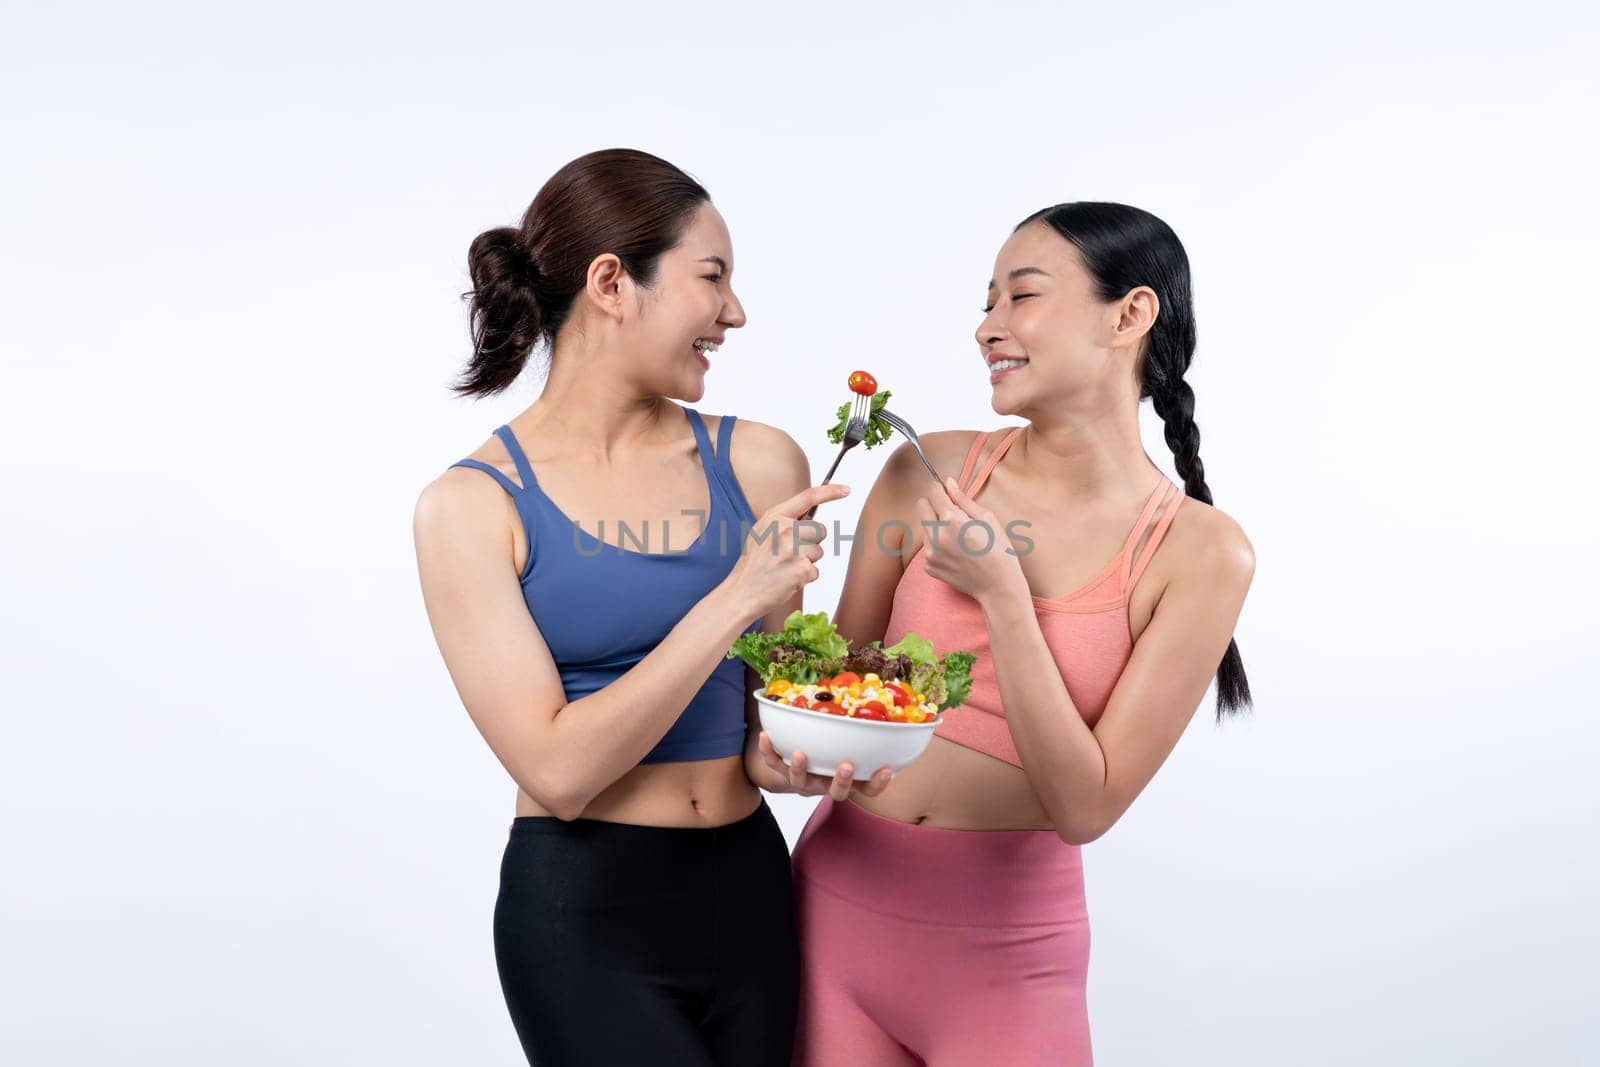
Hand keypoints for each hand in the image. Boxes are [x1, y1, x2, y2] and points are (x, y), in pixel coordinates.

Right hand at [723, 483, 850, 617]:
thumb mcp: (762, 533)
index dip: (831, 491)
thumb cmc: (753, 565)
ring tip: (785, 568)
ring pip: (820, 552)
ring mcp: (793, 549)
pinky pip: (815, 571)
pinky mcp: (801, 568)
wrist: (741, 592)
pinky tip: (787, 579)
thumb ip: (783, 523)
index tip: (847, 489)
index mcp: (774, 517)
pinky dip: (805, 578)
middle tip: (790, 554)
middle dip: (812, 543)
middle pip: (821, 530)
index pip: (808, 497)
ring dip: (807, 562)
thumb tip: (809, 521)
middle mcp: (784, 529)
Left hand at [755, 731, 894, 799]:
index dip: (879, 782)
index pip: (870, 788)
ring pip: (802, 784)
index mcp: (851, 778)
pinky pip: (775, 765)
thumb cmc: (836, 740)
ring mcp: (806, 781)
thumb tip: (896, 695)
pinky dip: (769, 752)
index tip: (886, 769)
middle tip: (846, 766)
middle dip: (842, 781)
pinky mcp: (784, 771)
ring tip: (800, 754)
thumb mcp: (854, 734)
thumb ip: (869, 721)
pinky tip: (766, 735)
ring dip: (802, 770)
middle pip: (838, 792)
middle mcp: (828, 783)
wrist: (800, 751)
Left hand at [915, 476, 1026, 603]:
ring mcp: (931, 553)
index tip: (944, 490)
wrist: (998, 586)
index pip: (933, 493)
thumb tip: (948, 482)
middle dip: (933, 504)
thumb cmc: (999, 550)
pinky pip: (927, 547)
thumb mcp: (987, 519)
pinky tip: (955, 552)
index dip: (939, 489)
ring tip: (957, 536)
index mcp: (952, 520)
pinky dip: (937, 545)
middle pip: (921, 507)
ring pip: (924, 527)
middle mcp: (937, 536)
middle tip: (950, 511)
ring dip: (936, 526)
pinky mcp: (929, 567)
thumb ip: (963, 499)